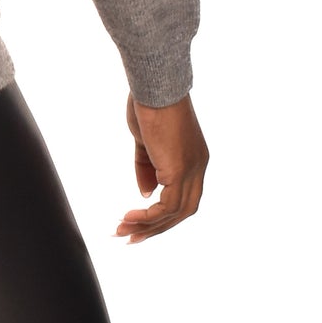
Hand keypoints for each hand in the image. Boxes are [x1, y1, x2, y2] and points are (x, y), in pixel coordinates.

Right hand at [116, 92, 207, 241]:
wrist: (155, 85)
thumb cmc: (149, 103)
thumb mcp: (146, 142)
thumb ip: (147, 168)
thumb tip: (145, 193)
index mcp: (193, 159)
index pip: (183, 196)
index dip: (163, 213)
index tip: (139, 222)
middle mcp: (198, 167)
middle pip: (183, 210)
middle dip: (156, 227)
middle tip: (130, 237)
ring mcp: (192, 169)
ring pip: (175, 213)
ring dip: (147, 226)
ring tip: (122, 231)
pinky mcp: (180, 170)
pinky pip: (167, 205)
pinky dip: (149, 216)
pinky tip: (129, 216)